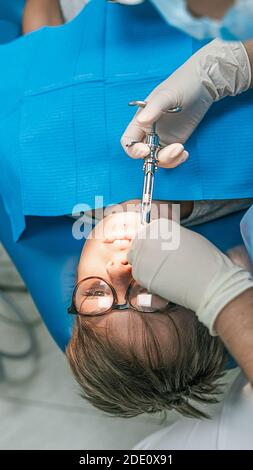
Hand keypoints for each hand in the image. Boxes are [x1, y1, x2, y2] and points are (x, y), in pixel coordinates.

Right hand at [121, 39, 250, 168]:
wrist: (203, 84)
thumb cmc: (181, 84)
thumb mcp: (167, 95)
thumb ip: (154, 108)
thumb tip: (141, 121)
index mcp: (141, 120)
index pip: (128, 141)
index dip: (133, 149)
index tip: (145, 150)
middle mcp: (149, 132)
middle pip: (144, 155)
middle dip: (155, 158)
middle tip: (173, 150)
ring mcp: (162, 139)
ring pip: (158, 159)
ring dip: (169, 160)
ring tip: (182, 150)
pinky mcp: (175, 142)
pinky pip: (171, 158)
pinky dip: (177, 160)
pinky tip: (185, 153)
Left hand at [128, 219, 252, 333]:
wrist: (209, 282)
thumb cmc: (205, 261)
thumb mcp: (187, 238)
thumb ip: (169, 237)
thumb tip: (161, 244)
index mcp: (160, 225)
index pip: (147, 231)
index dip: (152, 243)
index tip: (159, 252)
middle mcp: (148, 236)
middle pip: (138, 243)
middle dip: (145, 253)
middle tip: (159, 263)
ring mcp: (142, 254)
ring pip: (135, 259)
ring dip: (145, 265)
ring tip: (164, 272)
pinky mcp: (140, 273)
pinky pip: (138, 274)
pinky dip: (147, 278)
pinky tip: (163, 281)